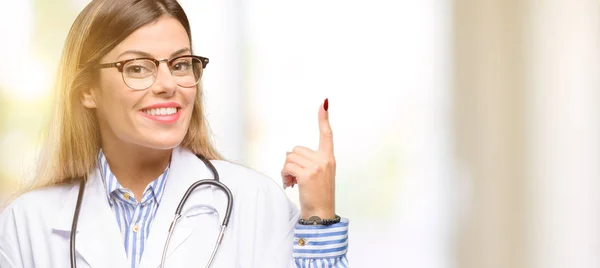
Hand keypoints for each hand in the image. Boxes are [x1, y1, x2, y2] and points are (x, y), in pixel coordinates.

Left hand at [281, 99, 335, 219]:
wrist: (321, 214)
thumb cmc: (318, 195)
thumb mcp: (319, 175)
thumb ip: (309, 161)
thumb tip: (289, 154)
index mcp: (329, 158)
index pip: (327, 134)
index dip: (324, 118)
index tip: (324, 103)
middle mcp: (325, 160)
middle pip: (297, 149)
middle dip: (291, 162)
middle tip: (293, 177)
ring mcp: (317, 167)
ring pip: (290, 157)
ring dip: (286, 170)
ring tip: (292, 181)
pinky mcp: (307, 175)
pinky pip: (287, 167)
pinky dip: (284, 175)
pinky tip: (290, 185)